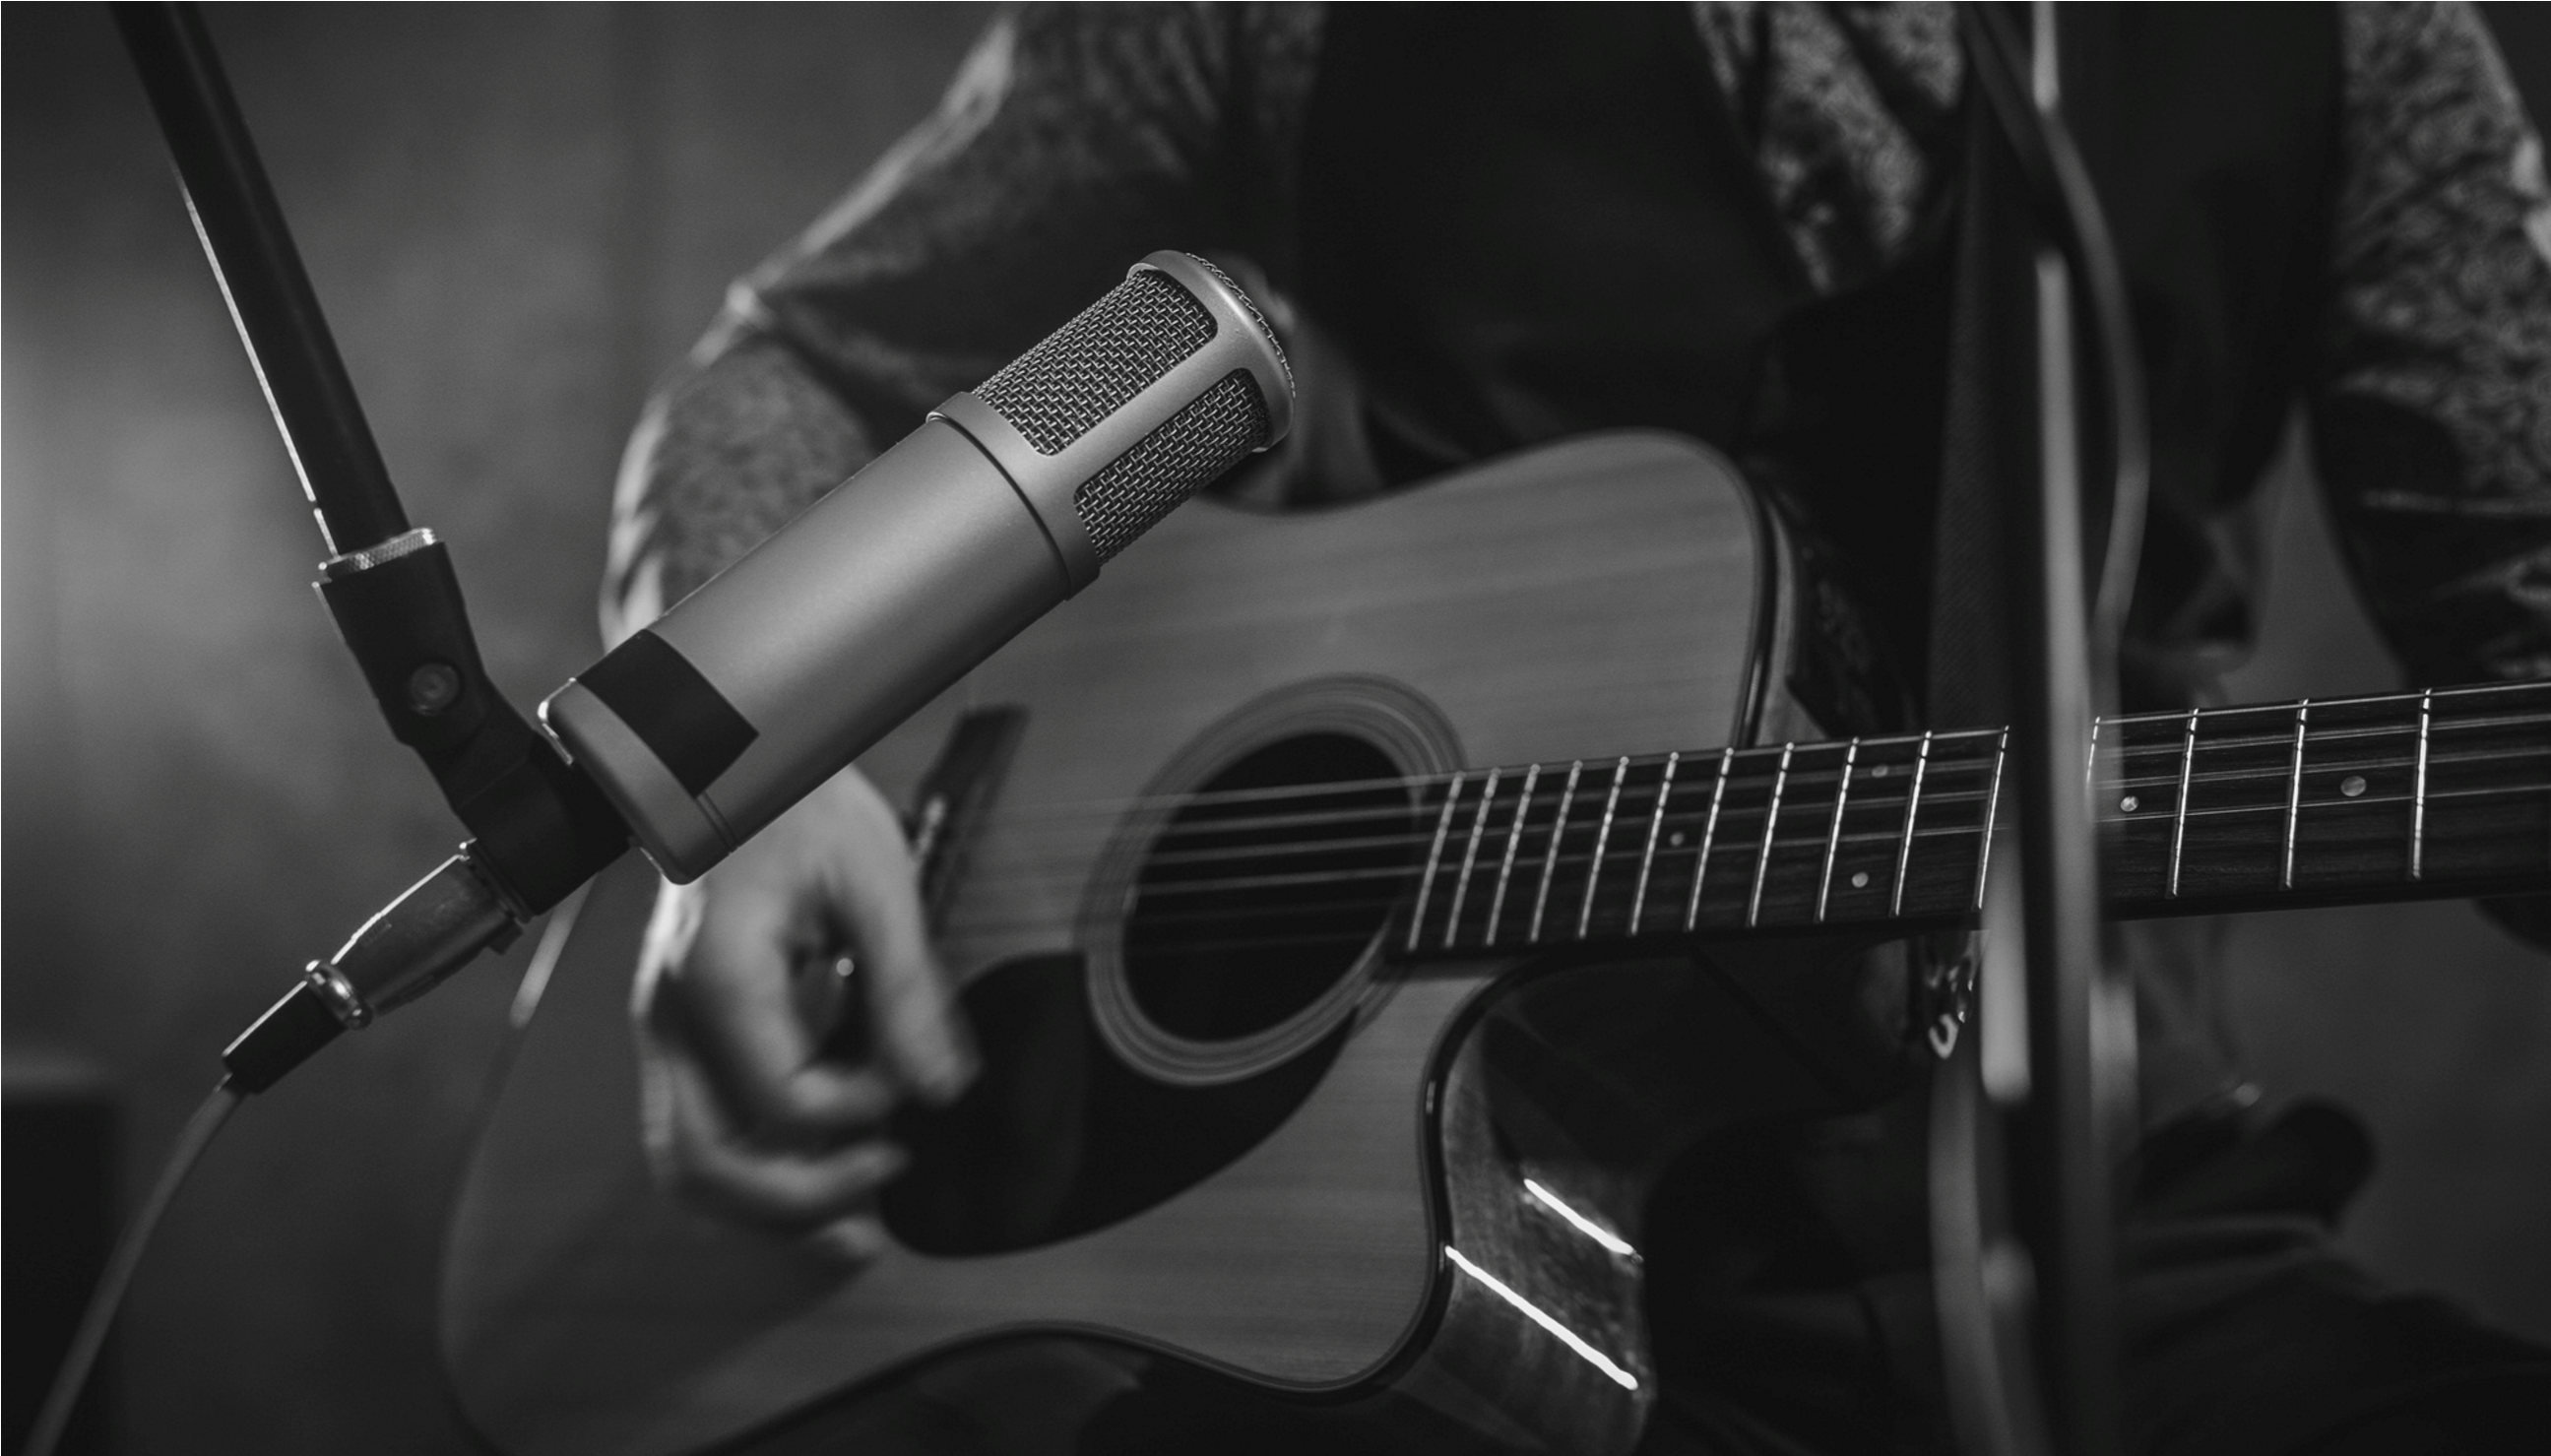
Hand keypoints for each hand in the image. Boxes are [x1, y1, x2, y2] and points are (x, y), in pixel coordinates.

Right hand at [630, 766, 975, 1260]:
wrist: (729, 759)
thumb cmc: (800, 804)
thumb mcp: (877, 881)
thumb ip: (907, 990)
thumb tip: (941, 1089)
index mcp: (718, 980)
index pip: (783, 1104)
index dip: (859, 1112)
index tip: (912, 1081)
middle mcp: (669, 1018)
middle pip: (703, 1166)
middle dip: (796, 1203)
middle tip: (881, 1196)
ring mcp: (663, 1032)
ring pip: (688, 1165)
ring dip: (767, 1205)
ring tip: (852, 1221)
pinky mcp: (678, 1035)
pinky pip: (700, 1130)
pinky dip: (754, 1167)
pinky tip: (820, 1165)